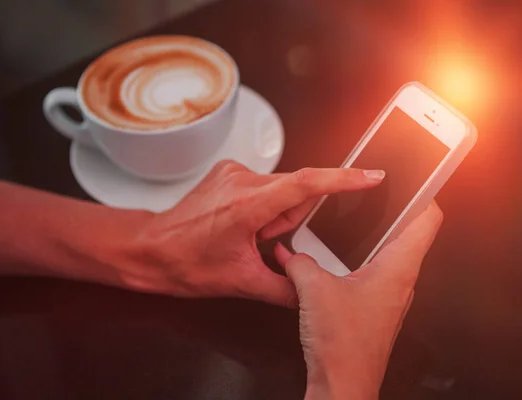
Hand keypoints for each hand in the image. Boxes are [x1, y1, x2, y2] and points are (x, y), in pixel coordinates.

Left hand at [118, 160, 384, 306]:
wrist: (150, 249)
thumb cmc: (185, 263)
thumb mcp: (241, 282)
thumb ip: (285, 289)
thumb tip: (310, 294)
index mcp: (247, 205)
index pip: (307, 185)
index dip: (343, 180)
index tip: (371, 175)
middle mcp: (241, 180)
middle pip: (295, 193)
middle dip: (287, 221)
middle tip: (261, 242)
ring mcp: (233, 172)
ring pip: (281, 190)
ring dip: (274, 215)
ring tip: (246, 235)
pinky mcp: (229, 171)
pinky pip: (265, 185)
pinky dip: (263, 206)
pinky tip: (240, 224)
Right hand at [275, 202, 442, 398]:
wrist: (342, 386)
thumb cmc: (344, 347)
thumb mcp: (313, 289)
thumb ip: (299, 261)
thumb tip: (290, 252)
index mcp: (398, 268)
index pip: (427, 219)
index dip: (424, 193)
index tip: (414, 178)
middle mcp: (400, 281)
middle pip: (408, 233)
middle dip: (391, 212)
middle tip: (376, 195)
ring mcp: (389, 296)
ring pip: (388, 255)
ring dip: (371, 238)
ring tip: (350, 224)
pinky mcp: (374, 309)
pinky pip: (371, 275)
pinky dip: (356, 262)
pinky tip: (330, 263)